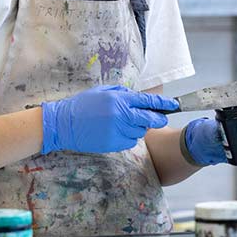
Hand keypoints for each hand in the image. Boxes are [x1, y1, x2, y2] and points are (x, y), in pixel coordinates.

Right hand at [42, 85, 178, 154]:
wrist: (63, 124)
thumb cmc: (82, 105)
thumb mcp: (102, 92)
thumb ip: (123, 93)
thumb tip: (141, 97)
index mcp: (119, 99)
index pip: (148, 102)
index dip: (163, 104)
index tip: (174, 105)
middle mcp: (121, 115)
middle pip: (150, 120)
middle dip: (158, 119)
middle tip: (159, 119)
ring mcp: (117, 131)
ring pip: (140, 132)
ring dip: (137, 128)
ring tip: (123, 124)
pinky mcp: (113, 144)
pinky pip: (129, 142)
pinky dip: (127, 138)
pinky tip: (115, 132)